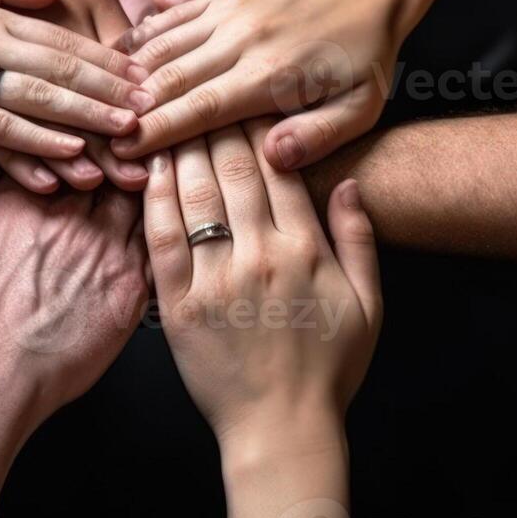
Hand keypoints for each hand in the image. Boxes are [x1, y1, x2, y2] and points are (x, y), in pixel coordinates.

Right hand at [0, 0, 150, 190]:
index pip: (64, 39)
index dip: (107, 60)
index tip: (144, 77)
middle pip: (62, 67)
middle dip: (112, 89)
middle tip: (153, 108)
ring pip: (39, 96)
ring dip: (87, 116)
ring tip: (126, 132)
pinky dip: (36, 141)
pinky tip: (68, 153)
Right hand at [0, 148, 149, 420]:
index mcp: (21, 200)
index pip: (59, 148)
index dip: (74, 141)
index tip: (86, 137)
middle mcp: (68, 217)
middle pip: (107, 165)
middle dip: (119, 151)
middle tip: (136, 137)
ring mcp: (104, 250)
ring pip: (140, 196)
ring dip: (148, 181)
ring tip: (163, 165)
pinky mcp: (130, 287)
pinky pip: (160, 241)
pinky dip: (167, 223)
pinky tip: (173, 216)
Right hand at [112, 0, 404, 168]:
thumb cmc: (364, 58)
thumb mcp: (360, 107)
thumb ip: (318, 136)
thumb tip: (271, 158)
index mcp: (272, 72)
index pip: (201, 107)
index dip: (158, 131)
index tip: (123, 151)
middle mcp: (243, 38)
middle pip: (170, 77)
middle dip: (129, 107)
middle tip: (97, 133)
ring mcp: (229, 10)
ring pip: (162, 44)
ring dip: (127, 74)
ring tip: (97, 100)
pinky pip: (172, 17)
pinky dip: (142, 38)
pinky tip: (118, 59)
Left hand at [142, 120, 380, 448]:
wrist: (282, 430)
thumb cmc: (329, 370)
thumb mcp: (368, 303)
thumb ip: (360, 237)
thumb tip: (350, 178)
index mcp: (306, 249)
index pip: (280, 167)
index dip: (262, 123)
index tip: (248, 93)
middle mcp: (261, 255)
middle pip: (234, 168)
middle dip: (218, 121)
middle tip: (201, 87)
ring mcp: (216, 278)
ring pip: (195, 193)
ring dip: (182, 146)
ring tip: (170, 111)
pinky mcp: (178, 304)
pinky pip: (161, 239)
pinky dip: (153, 198)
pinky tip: (148, 168)